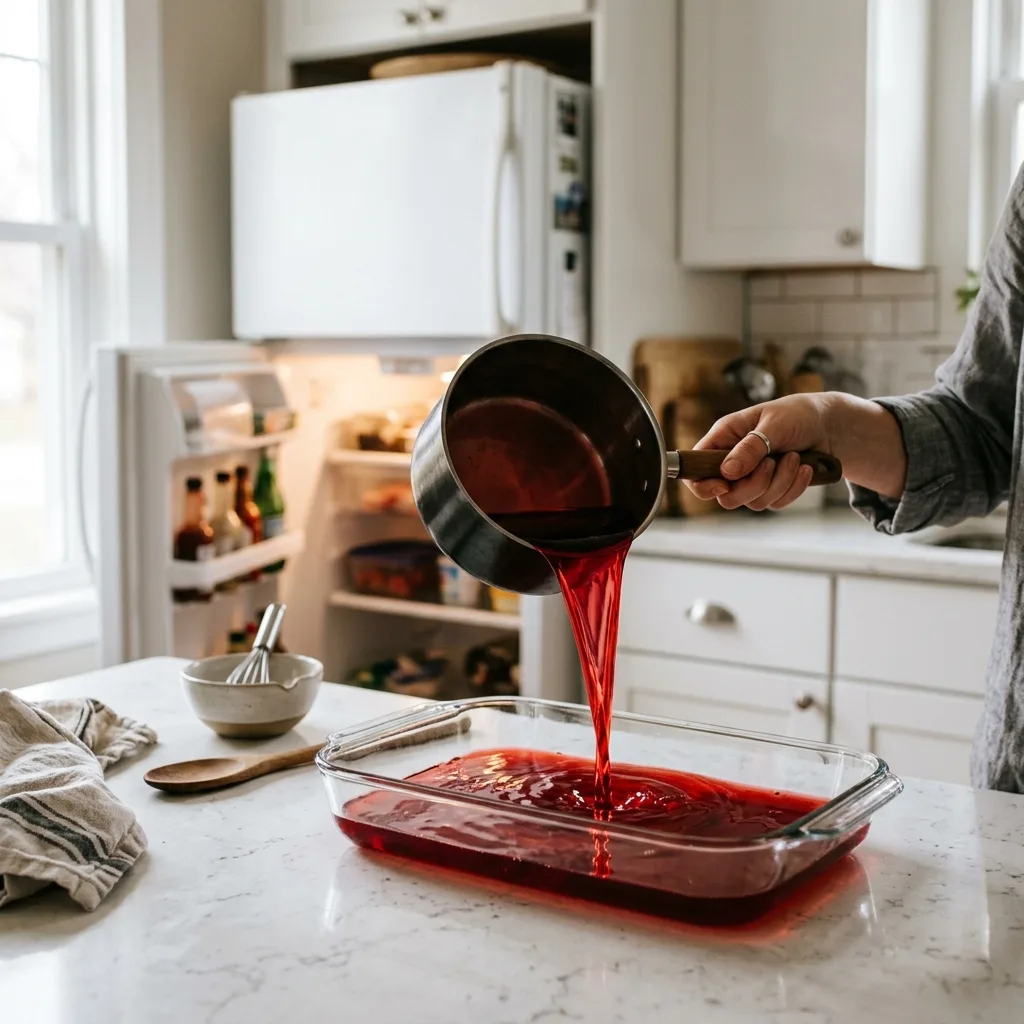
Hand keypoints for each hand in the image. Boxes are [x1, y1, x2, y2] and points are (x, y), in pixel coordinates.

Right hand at [685, 394, 836, 510]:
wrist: (830, 426)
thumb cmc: (798, 414)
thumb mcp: (774, 424)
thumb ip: (750, 448)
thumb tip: (727, 472)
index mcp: (724, 439)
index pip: (696, 471)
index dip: (702, 484)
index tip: (723, 485)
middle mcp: (733, 462)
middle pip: (726, 496)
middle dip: (753, 485)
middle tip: (772, 463)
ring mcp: (752, 478)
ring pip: (754, 501)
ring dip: (780, 482)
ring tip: (795, 458)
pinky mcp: (772, 488)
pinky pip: (776, 503)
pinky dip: (793, 487)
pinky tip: (805, 468)